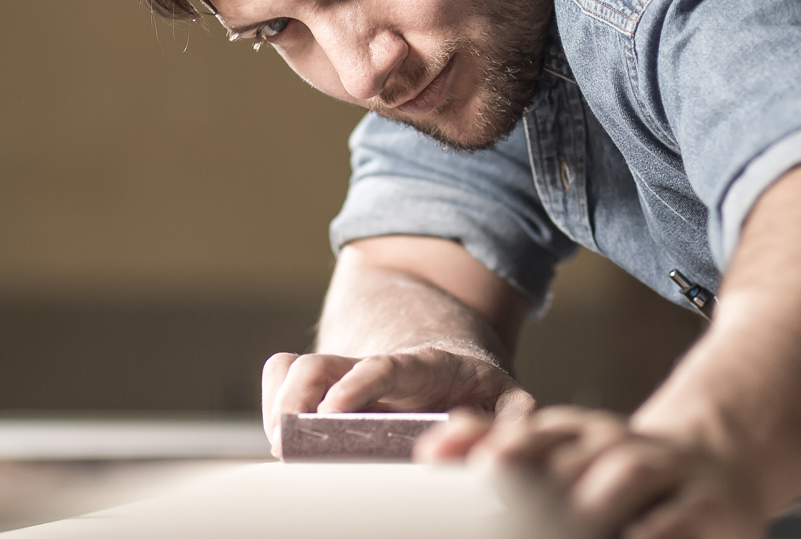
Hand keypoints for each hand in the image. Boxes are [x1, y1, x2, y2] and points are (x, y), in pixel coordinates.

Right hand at [261, 347, 535, 457]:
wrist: (450, 363)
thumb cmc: (475, 389)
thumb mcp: (501, 395)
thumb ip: (511, 411)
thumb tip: (518, 422)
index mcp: (422, 367)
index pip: (387, 366)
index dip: (361, 383)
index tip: (334, 409)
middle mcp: (376, 366)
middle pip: (323, 366)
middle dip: (298, 397)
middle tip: (287, 441)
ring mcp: (347, 373)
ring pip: (298, 371)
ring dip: (279, 404)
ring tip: (280, 446)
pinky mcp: (326, 385)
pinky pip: (285, 375)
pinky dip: (273, 398)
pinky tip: (280, 433)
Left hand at [417, 406, 764, 538]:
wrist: (717, 464)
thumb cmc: (625, 469)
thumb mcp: (568, 451)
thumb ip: (505, 444)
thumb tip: (435, 446)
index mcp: (578, 432)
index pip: (527, 429)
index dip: (483, 439)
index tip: (435, 455)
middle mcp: (615, 444)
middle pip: (569, 451)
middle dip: (527, 470)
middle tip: (487, 487)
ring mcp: (662, 468)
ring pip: (625, 474)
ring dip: (589, 497)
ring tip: (559, 522)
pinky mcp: (705, 502)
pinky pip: (675, 518)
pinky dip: (651, 530)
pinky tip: (629, 537)